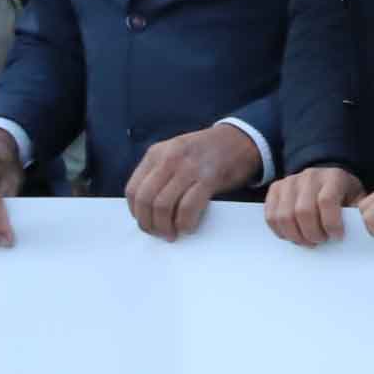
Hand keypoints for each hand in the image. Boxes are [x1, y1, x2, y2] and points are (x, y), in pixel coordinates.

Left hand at [123, 122, 261, 242]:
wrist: (241, 139)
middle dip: (148, 223)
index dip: (136, 211)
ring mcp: (188, 168)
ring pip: (163, 205)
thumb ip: (159, 172)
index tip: (145, 221)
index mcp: (156, 153)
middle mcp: (169, 159)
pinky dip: (185, 223)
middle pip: (146, 199)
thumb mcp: (175, 153)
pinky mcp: (208, 179)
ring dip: (165, 226)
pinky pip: (188, 207)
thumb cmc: (208, 151)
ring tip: (172, 234)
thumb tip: (147, 205)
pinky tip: (188, 227)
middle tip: (158, 233)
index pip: (133, 189)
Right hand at [266, 165, 363, 247]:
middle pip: (303, 211)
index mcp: (334, 177)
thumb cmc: (345, 193)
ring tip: (308, 241)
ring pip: (284, 215)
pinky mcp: (275, 189)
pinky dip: (281, 231)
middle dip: (313, 233)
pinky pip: (271, 215)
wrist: (326, 177)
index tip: (337, 236)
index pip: (327, 201)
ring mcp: (290, 181)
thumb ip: (357, 213)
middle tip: (321, 241)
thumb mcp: (357, 198)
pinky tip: (294, 236)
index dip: (331, 223)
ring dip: (296, 235)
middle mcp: (309, 176)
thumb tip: (354, 233)